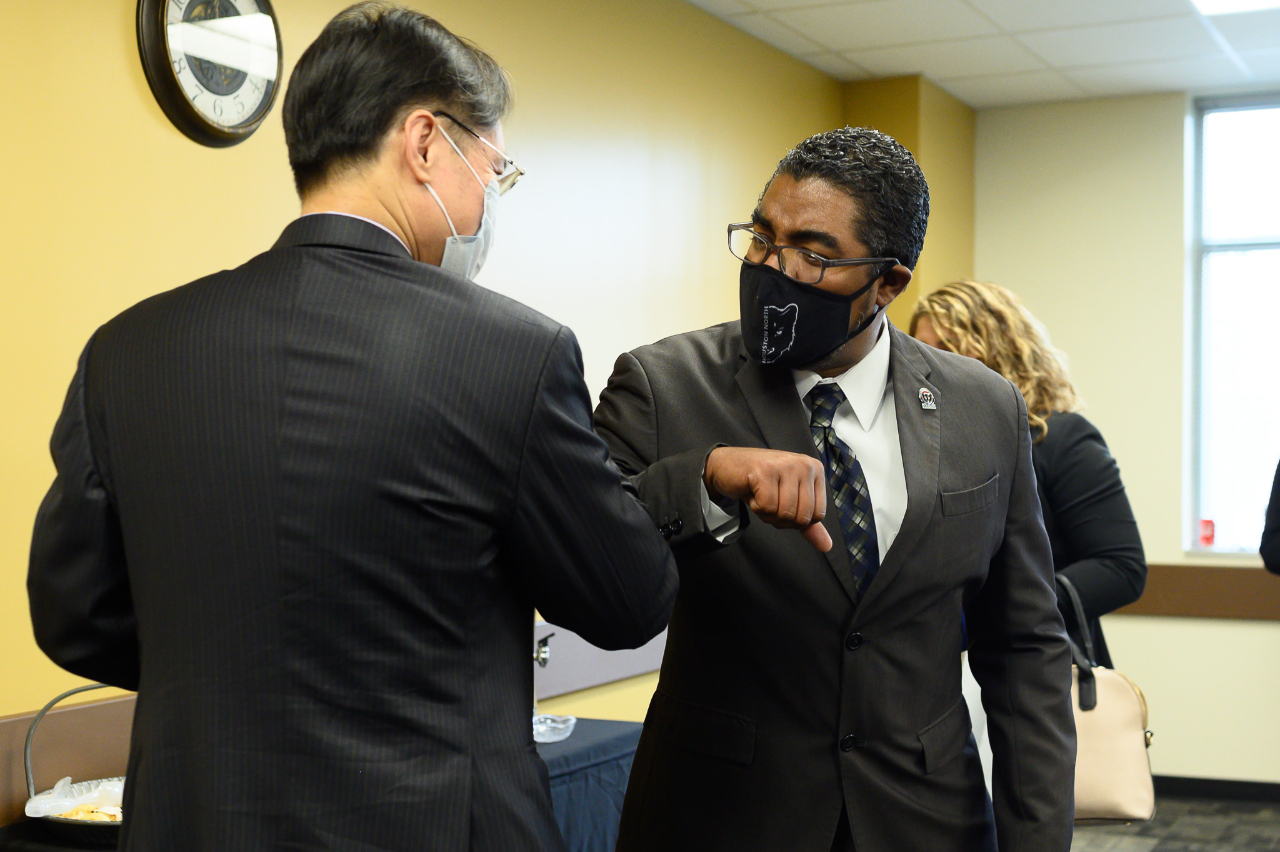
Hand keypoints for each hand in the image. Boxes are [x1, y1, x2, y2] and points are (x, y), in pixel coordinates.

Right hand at [704, 447, 831, 551]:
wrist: (728, 466)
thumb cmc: (761, 483)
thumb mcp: (789, 501)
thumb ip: (808, 523)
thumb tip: (827, 546)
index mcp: (815, 469)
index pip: (818, 515)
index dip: (796, 520)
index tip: (783, 503)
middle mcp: (804, 464)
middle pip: (802, 517)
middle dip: (781, 518)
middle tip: (769, 500)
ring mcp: (784, 465)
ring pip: (785, 513)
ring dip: (767, 513)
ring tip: (761, 495)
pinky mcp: (764, 470)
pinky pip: (767, 507)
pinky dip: (756, 507)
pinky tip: (752, 491)